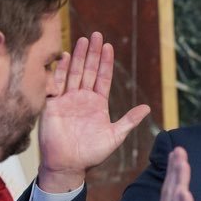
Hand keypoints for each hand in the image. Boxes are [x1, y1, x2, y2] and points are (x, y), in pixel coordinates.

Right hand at [37, 33, 152, 192]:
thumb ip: (129, 121)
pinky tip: (65, 57)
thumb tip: (147, 108)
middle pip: (89, 70)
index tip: (109, 46)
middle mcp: (82, 98)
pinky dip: (60, 71)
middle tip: (97, 35)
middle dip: (93, 53)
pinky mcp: (53, 105)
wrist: (68, 165)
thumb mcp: (115, 136)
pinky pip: (56, 84)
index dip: (106, 62)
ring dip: (78, 57)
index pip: (103, 78)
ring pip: (74, 73)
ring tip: (83, 40)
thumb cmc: (92, 154)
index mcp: (98, 104)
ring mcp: (67, 100)